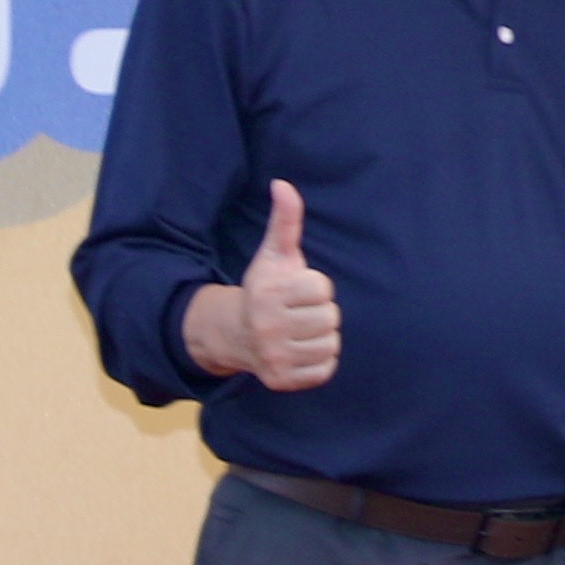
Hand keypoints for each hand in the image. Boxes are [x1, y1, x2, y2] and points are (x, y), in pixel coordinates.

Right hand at [187, 180, 340, 389]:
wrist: (234, 335)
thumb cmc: (264, 290)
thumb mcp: (274, 255)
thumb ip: (285, 221)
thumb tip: (283, 184)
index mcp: (267, 294)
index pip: (323, 289)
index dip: (315, 288)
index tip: (296, 291)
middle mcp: (267, 327)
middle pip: (330, 317)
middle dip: (319, 313)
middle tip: (297, 313)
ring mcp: (273, 356)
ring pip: (330, 343)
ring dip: (321, 337)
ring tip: (298, 331)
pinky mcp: (281, 380)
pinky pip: (325, 368)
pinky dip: (318, 361)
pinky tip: (298, 350)